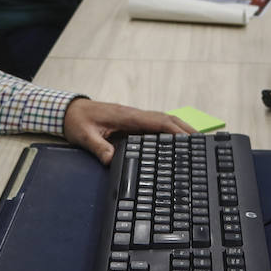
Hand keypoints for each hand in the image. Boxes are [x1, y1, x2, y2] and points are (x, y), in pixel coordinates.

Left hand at [63, 98, 191, 163]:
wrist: (68, 110)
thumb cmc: (76, 121)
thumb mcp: (84, 137)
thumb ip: (99, 148)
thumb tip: (111, 160)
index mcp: (126, 117)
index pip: (157, 122)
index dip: (175, 130)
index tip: (189, 140)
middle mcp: (134, 115)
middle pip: (166, 119)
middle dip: (185, 129)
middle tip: (202, 142)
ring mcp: (134, 118)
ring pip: (163, 121)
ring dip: (180, 129)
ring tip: (196, 142)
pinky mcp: (131, 122)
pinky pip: (155, 125)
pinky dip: (169, 131)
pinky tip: (175, 142)